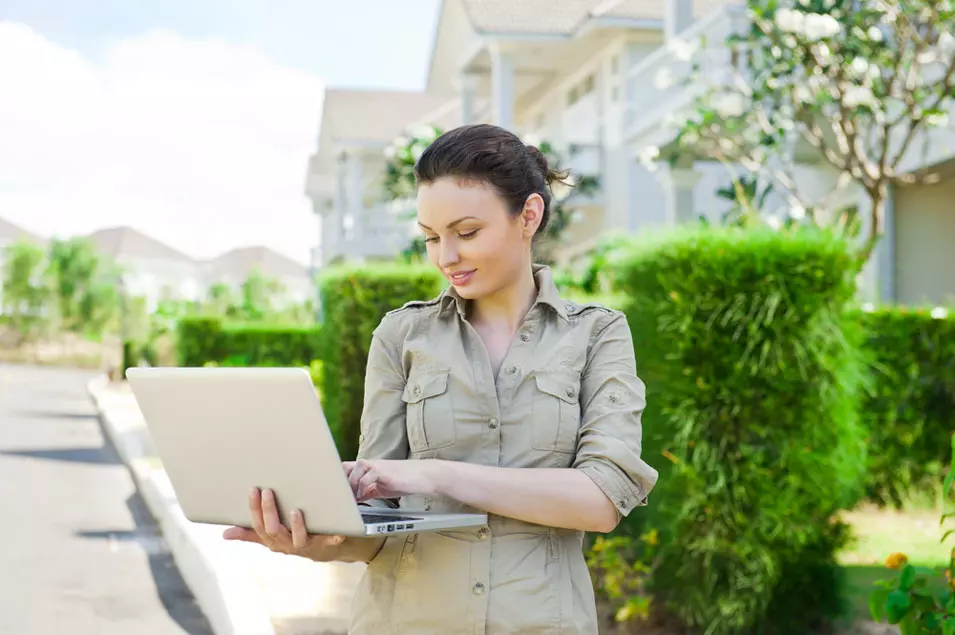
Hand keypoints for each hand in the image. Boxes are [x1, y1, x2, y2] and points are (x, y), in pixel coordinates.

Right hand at [222, 487, 345, 561]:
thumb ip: (250, 534)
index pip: (258, 525)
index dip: (254, 509)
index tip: (253, 489)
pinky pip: (328, 543)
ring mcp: (304, 546)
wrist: (323, 551)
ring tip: (296, 511)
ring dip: (296, 526)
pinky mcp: (324, 545)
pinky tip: (338, 533)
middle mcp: (285, 545)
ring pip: (297, 539)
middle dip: (270, 512)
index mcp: (272, 540)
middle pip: (274, 530)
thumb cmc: (293, 538)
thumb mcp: (270, 537)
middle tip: (268, 492)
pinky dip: (332, 538)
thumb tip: (225, 534)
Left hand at [343, 459, 443, 501]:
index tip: (334, 494)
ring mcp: (376, 466)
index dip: (337, 480)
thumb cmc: (403, 481)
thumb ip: (367, 491)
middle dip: (339, 482)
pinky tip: (362, 496)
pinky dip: (361, 487)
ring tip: (350, 498)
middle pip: (345, 467)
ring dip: (350, 485)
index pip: (345, 469)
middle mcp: (369, 465)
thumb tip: (354, 500)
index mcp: (367, 469)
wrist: (423, 476)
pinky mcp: (383, 471)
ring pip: (354, 469)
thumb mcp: (381, 488)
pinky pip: (367, 476)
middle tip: (339, 497)